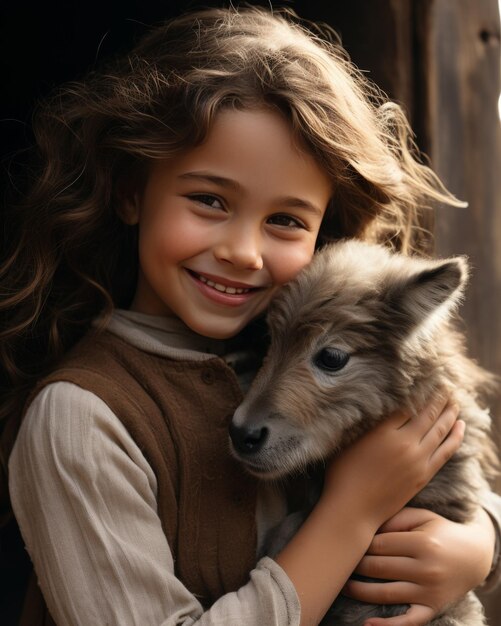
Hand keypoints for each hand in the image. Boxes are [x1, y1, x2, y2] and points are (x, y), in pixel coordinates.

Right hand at [322, 395, 463, 530]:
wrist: (354, 510)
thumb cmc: (343, 475)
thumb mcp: (349, 442)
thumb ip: (367, 425)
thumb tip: (380, 409)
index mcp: (383, 432)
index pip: (407, 405)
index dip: (417, 393)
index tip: (425, 382)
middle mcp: (404, 443)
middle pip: (427, 414)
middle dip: (438, 398)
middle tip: (445, 386)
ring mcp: (417, 460)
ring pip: (440, 430)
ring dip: (449, 413)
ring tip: (455, 401)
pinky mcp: (424, 474)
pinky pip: (446, 451)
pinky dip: (455, 436)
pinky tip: (461, 426)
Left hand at [342, 506, 495, 625]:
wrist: (474, 555)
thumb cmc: (439, 531)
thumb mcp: (420, 517)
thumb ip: (393, 520)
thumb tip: (364, 528)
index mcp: (423, 543)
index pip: (379, 544)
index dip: (359, 543)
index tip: (343, 541)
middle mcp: (427, 569)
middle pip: (379, 568)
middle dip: (355, 565)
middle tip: (338, 562)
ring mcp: (430, 592)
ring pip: (385, 593)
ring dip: (359, 591)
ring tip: (342, 585)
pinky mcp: (433, 608)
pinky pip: (409, 622)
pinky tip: (368, 624)